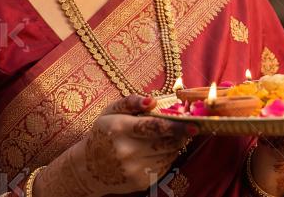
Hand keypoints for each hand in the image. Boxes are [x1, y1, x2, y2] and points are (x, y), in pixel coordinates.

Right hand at [80, 94, 197, 193]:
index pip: (154, 127)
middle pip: (166, 142)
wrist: (89, 167)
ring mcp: (134, 169)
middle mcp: (127, 151)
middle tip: (188, 127)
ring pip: (168, 154)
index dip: (176, 126)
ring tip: (165, 137)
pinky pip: (164, 166)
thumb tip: (152, 101)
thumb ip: (131, 102)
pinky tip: (156, 151)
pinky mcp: (141, 182)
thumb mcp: (110, 112)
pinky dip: (166, 156)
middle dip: (180, 134)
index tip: (193, 124)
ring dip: (173, 144)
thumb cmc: (104, 134)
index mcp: (119, 129)